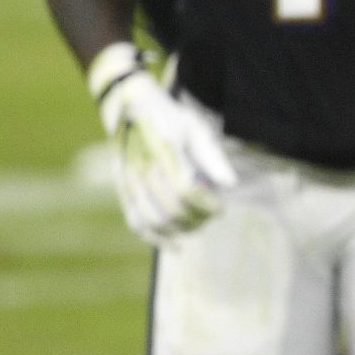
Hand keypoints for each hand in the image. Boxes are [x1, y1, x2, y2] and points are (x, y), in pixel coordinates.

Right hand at [89, 44, 235, 244]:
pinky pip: (136, 222)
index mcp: (163, 152)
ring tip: (199, 224)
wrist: (128, 107)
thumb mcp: (196, 127)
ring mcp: (128, 182)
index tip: (221, 207)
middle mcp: (142, 169)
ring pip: (155, 221)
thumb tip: (232, 185)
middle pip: (173, 209)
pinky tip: (176, 247)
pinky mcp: (122, 190)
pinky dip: (156, 238)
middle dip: (198, 218)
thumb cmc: (170, 118)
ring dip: (182, 229)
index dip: (207, 205)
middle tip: (213, 214)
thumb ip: (212, 157)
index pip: (187, 191)